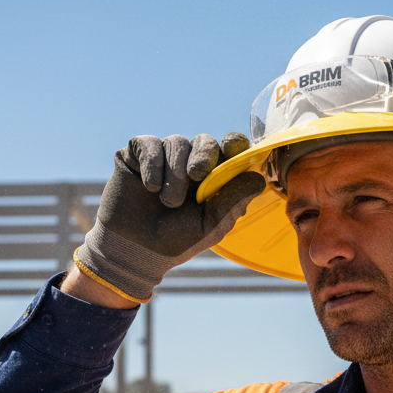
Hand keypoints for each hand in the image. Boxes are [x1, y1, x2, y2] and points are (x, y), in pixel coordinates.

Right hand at [72, 132, 264, 302]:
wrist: (134, 251)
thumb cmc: (175, 241)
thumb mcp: (210, 226)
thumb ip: (233, 202)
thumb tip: (258, 178)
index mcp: (212, 178)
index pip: (229, 150)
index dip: (234, 143)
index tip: (233, 147)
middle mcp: (189, 163)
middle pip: (205, 141)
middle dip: (204, 155)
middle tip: (197, 175)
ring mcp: (163, 157)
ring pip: (176, 142)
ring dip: (175, 173)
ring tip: (168, 202)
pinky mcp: (136, 155)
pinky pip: (148, 144)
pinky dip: (152, 165)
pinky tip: (150, 187)